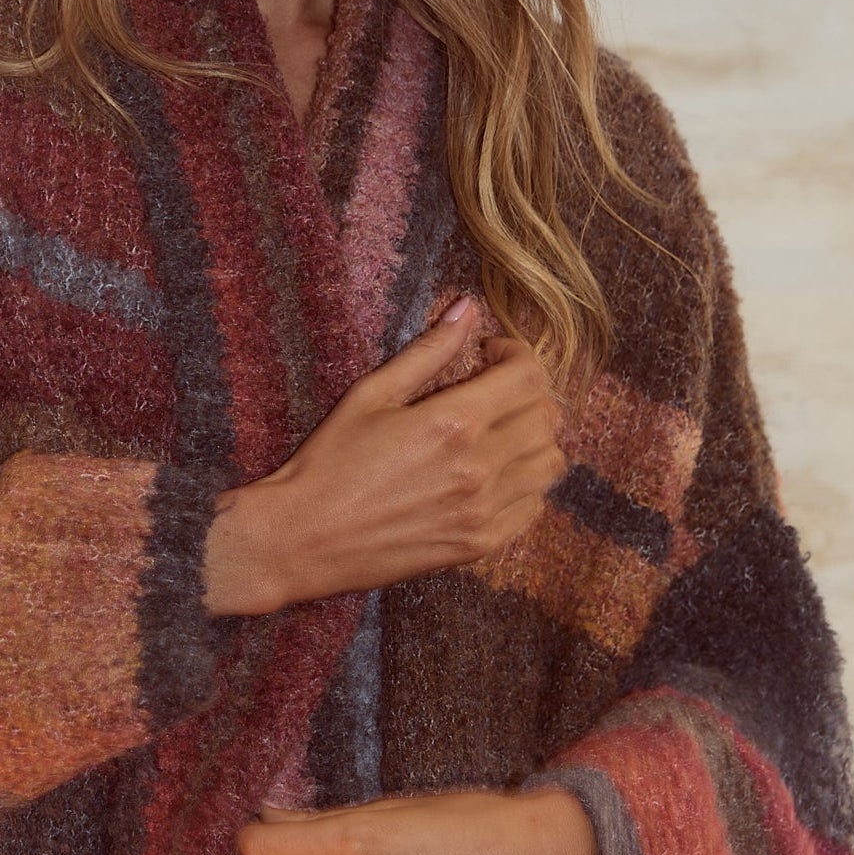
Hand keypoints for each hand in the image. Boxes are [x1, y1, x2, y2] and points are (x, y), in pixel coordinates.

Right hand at [203, 297, 564, 615]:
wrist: (303, 539)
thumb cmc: (329, 463)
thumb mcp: (371, 395)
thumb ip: (427, 351)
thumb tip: (467, 309)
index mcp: (454, 422)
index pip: (529, 375)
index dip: (516, 354)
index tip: (489, 356)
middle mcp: (479, 467)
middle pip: (548, 417)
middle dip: (527, 393)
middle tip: (493, 392)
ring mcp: (483, 510)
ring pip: (550, 463)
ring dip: (533, 440)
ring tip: (498, 435)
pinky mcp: (479, 544)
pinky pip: (533, 507)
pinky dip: (524, 486)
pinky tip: (491, 477)